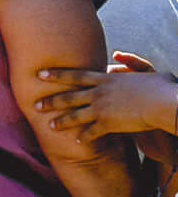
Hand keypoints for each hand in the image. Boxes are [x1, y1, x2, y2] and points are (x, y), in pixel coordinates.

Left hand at [32, 60, 177, 142]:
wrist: (163, 103)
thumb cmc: (161, 86)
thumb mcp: (146, 70)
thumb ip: (129, 61)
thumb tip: (116, 54)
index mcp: (106, 79)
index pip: (75, 75)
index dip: (56, 75)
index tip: (40, 74)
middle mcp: (99, 93)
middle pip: (68, 97)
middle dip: (50, 101)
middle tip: (34, 104)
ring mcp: (101, 109)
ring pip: (74, 116)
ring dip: (61, 122)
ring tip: (50, 126)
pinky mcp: (107, 124)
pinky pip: (91, 132)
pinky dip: (85, 137)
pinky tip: (78, 142)